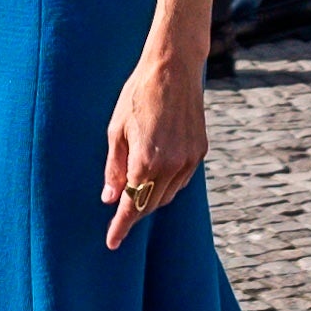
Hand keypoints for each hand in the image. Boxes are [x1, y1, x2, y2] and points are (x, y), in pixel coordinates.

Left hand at [98, 44, 205, 251]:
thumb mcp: (115, 131)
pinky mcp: (200, 152)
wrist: (173, 68)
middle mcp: (171, 165)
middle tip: (118, 216)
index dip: (121, 227)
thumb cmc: (137, 95)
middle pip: (150, 205)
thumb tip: (110, 198)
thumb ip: (113, 168)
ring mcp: (189, 160)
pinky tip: (155, 176)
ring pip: (168, 195)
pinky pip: (181, 181)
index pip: (131, 206)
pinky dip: (167, 185)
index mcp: (145, 161)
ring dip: (150, 199)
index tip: (112, 242)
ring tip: (135, 192)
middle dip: (134, 212)